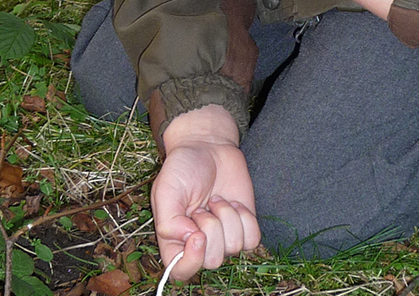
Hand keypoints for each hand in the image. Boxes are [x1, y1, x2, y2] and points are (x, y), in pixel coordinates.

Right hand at [152, 105, 259, 280]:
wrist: (208, 147)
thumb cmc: (182, 168)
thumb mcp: (166, 189)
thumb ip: (169, 220)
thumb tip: (188, 240)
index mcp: (174, 240)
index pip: (181, 271)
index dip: (191, 260)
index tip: (197, 235)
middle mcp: (199, 244)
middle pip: (213, 260)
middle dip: (211, 228)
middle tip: (202, 206)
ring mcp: (223, 237)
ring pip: (234, 247)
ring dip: (226, 216)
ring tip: (215, 198)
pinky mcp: (244, 227)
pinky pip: (252, 239)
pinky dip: (244, 218)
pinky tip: (232, 202)